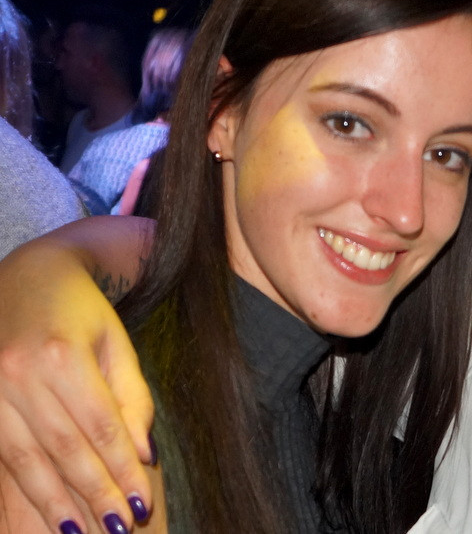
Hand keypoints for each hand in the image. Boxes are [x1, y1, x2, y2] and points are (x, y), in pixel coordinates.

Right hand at [0, 217, 154, 531]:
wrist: (27, 275)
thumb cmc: (82, 312)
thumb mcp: (117, 345)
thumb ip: (132, 399)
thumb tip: (144, 455)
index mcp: (61, 354)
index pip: (100, 426)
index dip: (121, 469)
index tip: (141, 505)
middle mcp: (19, 372)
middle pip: (64, 448)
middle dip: (94, 493)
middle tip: (120, 528)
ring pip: (27, 460)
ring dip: (57, 502)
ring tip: (84, 533)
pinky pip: (5, 455)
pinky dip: (28, 487)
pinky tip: (50, 512)